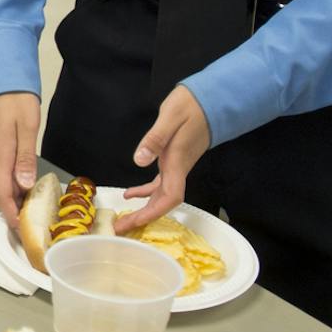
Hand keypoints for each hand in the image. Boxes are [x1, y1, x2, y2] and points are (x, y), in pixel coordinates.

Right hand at [0, 92, 40, 231]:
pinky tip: (20, 190)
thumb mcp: (27, 127)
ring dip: (9, 200)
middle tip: (27, 227)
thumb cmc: (16, 101)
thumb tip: (24, 185)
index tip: (21, 229)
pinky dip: (7, 187)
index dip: (11, 213)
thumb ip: (25, 157)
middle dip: (10, 212)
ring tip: (26, 214)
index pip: (2, 193)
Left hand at [114, 84, 211, 231]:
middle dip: (143, 218)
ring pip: (161, 195)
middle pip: (163, 202)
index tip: (136, 223)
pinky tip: (130, 194)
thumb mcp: (170, 116)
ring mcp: (177, 166)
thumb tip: (139, 160)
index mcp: (177, 161)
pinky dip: (145, 192)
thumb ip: (155, 138)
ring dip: (143, 209)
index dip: (154, 213)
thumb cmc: (192, 105)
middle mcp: (178, 168)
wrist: (210, 100)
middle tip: (121, 230)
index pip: (171, 196)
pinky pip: (160, 184)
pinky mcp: (174, 160)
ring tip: (123, 220)